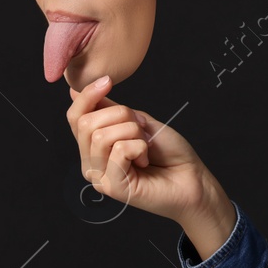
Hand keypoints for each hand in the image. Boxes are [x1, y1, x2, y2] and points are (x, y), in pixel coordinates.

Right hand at [66, 76, 234, 252]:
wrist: (193, 178)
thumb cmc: (170, 152)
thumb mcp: (138, 122)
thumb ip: (109, 109)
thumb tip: (75, 90)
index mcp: (94, 146)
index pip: (75, 117)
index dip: (87, 96)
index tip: (108, 81)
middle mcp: (91, 162)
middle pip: (86, 123)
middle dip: (121, 115)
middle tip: (142, 130)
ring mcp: (100, 176)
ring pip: (101, 135)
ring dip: (133, 132)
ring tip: (145, 146)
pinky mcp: (112, 187)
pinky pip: (118, 150)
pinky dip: (139, 147)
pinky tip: (145, 161)